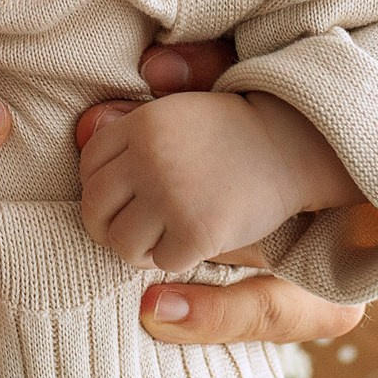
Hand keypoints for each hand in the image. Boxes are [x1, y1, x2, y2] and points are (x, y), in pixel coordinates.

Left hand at [77, 90, 354, 271]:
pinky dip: (175, 260)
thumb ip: (132, 126)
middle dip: (110, 224)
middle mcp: (151, 156)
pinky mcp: (196, 230)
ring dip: (139, 248)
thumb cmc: (232, 133)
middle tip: (138, 228)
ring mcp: (172, 194)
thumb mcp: (178, 115)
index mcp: (143, 124)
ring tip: (164, 237)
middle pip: (94, 207)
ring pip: (121, 242)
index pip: (90, 164)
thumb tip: (82, 128)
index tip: (129, 195)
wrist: (296, 148)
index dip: (103, 186)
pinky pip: (161, 262)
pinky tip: (196, 242)